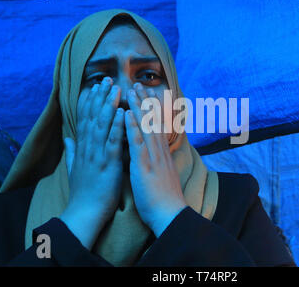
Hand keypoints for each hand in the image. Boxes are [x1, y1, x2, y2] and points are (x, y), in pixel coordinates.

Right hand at [60, 77, 123, 249]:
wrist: (86, 213)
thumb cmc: (84, 192)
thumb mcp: (75, 169)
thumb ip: (72, 151)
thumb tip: (68, 137)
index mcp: (84, 148)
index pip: (86, 120)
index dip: (90, 102)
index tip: (95, 86)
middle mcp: (89, 148)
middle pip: (93, 118)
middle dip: (100, 97)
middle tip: (106, 79)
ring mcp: (97, 155)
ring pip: (102, 126)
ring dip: (108, 106)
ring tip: (115, 89)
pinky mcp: (107, 164)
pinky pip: (112, 142)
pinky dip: (116, 127)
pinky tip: (120, 113)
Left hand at [125, 82, 186, 236]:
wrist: (171, 214)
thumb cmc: (164, 199)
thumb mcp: (161, 175)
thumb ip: (157, 162)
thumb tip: (154, 154)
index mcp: (161, 153)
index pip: (156, 126)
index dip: (150, 110)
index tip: (144, 95)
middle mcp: (159, 151)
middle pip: (153, 121)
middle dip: (145, 101)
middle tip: (138, 83)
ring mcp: (153, 157)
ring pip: (146, 126)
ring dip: (139, 106)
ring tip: (132, 89)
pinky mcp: (145, 166)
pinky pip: (138, 143)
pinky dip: (133, 126)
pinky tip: (128, 113)